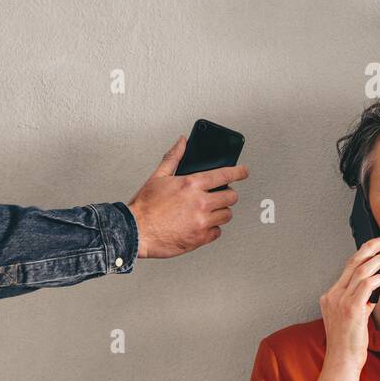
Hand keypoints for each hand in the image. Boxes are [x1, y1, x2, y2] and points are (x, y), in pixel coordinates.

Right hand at [127, 137, 249, 258]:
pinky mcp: (200, 238)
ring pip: (227, 215)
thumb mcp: (158, 176)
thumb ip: (174, 157)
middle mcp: (200, 203)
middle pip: (231, 197)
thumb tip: (182, 142)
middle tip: (220, 195)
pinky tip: (201, 225)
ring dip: (220, 212)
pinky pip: (218, 232)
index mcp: (191, 184)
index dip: (239, 172)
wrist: (135, 232)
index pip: (225, 174)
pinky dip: (212, 229)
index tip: (244, 171)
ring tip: (208, 211)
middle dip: (227, 195)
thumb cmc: (145, 206)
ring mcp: (202, 221)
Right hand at [319, 237, 379, 369]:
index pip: (347, 268)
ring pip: (360, 270)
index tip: (374, 247)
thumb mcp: (351, 320)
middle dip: (369, 247)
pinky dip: (379, 278)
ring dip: (378, 260)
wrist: (342, 362)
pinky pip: (367, 285)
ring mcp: (339, 301)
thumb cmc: (348, 345)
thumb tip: (370, 298)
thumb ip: (358, 306)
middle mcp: (332, 295)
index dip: (362, 254)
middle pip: (352, 262)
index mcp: (329, 297)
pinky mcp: (351, 308)